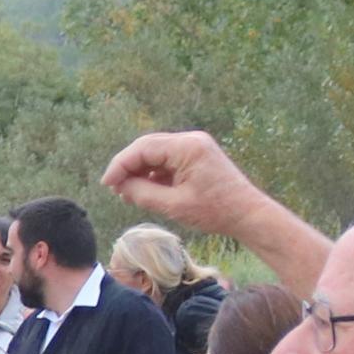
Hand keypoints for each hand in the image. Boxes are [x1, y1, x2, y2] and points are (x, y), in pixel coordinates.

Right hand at [101, 129, 266, 235]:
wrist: (247, 213)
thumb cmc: (215, 212)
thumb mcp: (173, 205)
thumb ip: (143, 193)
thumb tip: (119, 186)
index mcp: (187, 147)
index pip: (143, 148)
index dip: (120, 165)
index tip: (106, 184)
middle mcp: (191, 140)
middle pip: (148, 147)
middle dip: (128, 166)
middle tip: (113, 188)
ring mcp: (195, 146)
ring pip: (156, 153)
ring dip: (140, 170)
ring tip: (127, 193)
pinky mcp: (197, 155)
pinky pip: (168, 159)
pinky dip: (154, 173)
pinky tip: (145, 190)